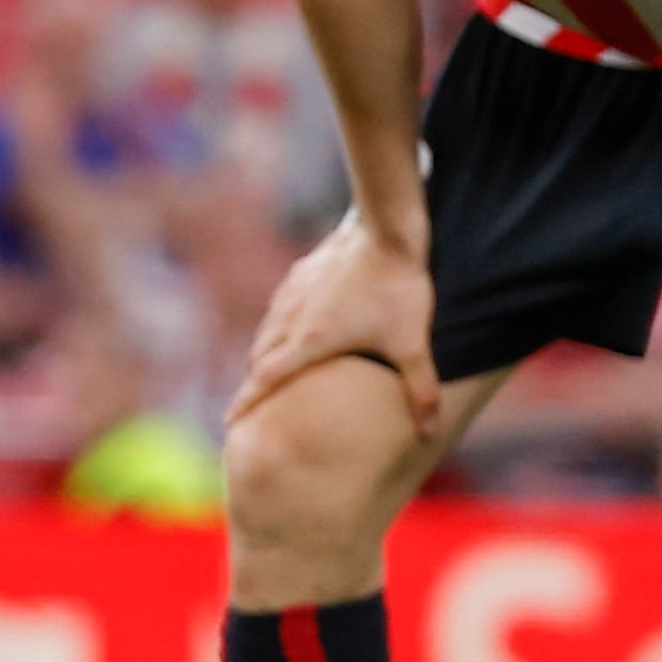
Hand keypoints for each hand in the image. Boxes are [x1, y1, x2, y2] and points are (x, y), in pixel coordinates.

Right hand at [238, 213, 439, 437]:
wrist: (386, 231)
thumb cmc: (398, 289)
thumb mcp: (412, 345)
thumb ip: (421, 390)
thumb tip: (430, 430)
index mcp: (310, 341)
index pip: (265, 380)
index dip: (246, 404)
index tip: (231, 423)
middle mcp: (292, 318)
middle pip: (261, 359)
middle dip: (256, 383)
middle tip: (257, 403)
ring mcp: (293, 292)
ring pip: (267, 331)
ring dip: (266, 353)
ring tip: (273, 369)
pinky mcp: (300, 272)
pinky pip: (279, 307)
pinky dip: (278, 325)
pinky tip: (294, 324)